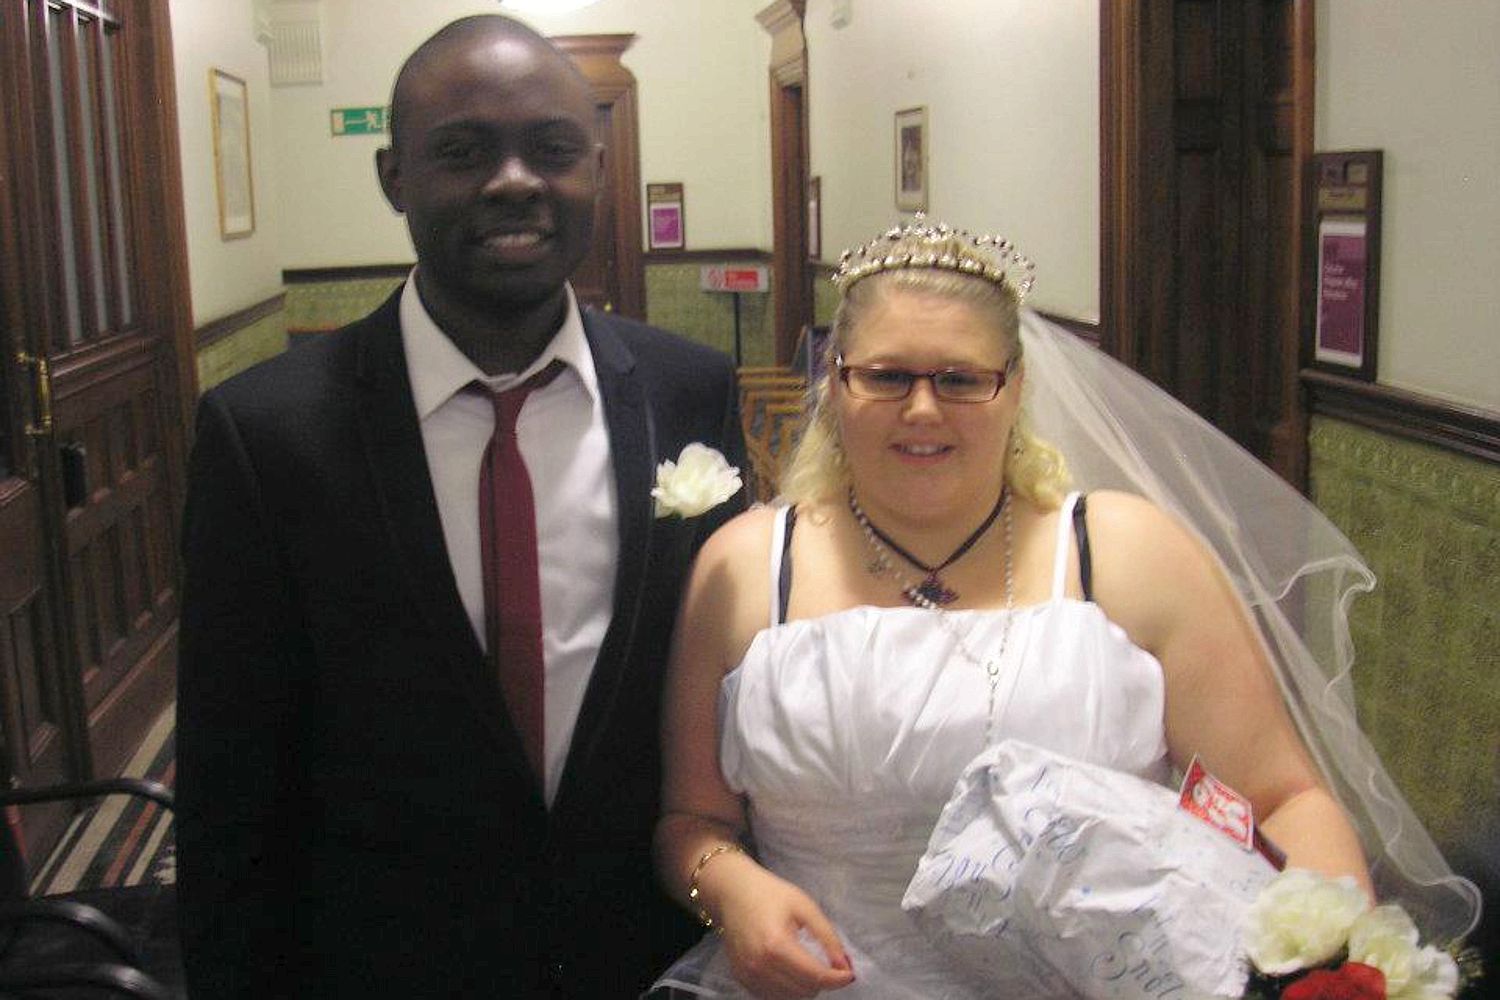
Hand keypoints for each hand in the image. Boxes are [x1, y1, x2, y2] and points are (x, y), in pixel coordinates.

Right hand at [716, 868, 855, 998]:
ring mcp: (748, 975)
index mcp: (776, 945)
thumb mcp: (805, 907)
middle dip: (822, 980)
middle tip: (825, 961)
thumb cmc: (771, 894)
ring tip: (806, 963)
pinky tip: (789, 968)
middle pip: (804, 991)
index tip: (849, 973)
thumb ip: (828, 937)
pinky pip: (772, 996)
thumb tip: (846, 966)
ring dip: (805, 986)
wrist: (732, 891)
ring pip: (789, 998)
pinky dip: (787, 988)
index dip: (837, 978)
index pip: (815, 976)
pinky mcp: (741, 978)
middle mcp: (759, 966)